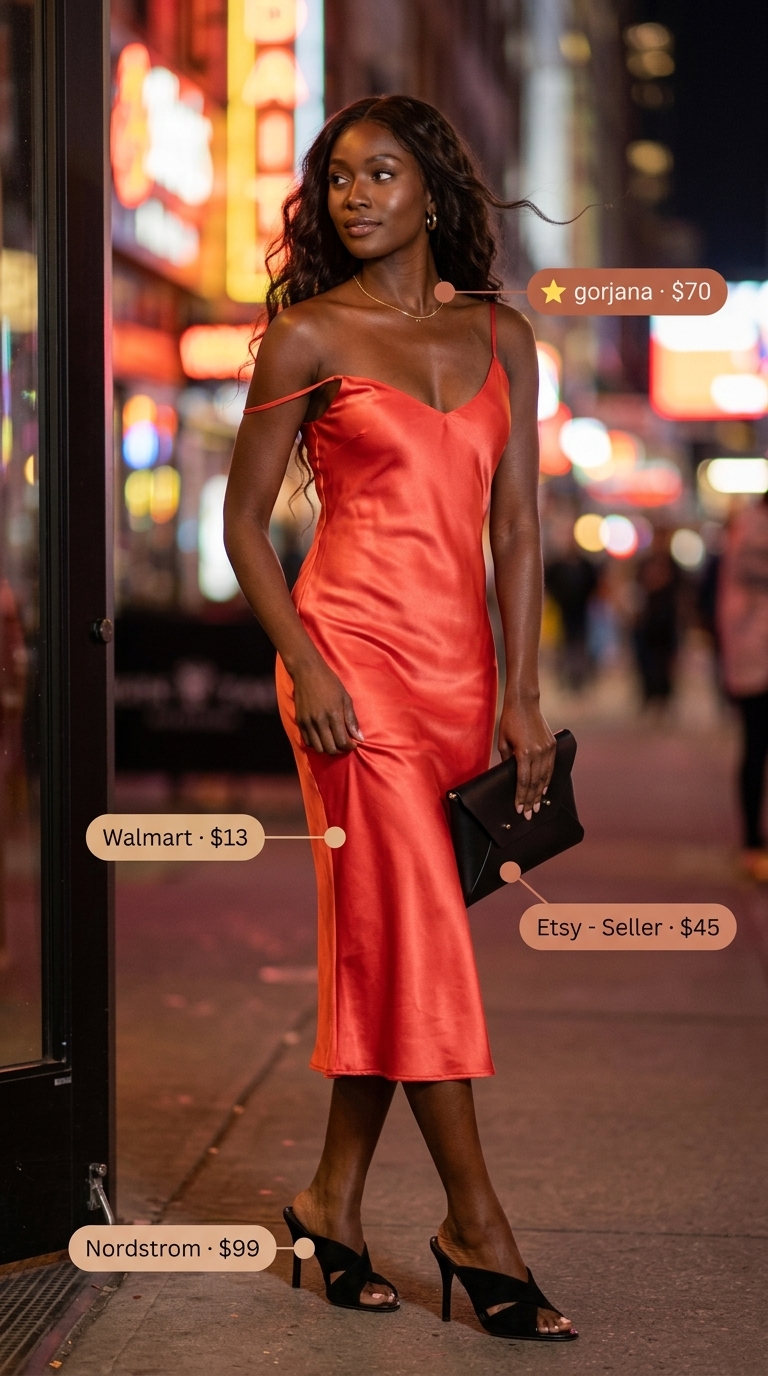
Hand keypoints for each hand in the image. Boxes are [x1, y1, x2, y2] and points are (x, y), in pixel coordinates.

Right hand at [292, 655, 363, 754]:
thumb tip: (359, 738)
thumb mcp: (345, 698)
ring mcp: (308, 722)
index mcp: (333, 714)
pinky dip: (317, 744)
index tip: (353, 744)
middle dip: (340, 750)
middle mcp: (319, 721)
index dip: (350, 746)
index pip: (342, 742)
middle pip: (330, 749)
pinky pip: (308, 742)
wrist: (307, 672)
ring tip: (334, 742)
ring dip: (328, 748)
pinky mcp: (300, 721)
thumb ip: (352, 720)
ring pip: (318, 748)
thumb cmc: (330, 683)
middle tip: (344, 744)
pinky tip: (323, 737)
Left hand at [497, 699, 554, 818]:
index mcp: (524, 752)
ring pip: (545, 777)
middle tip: (529, 815)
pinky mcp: (552, 745)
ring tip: (537, 806)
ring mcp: (548, 749)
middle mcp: (538, 752)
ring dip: (540, 793)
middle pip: (535, 783)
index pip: (523, 781)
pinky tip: (543, 790)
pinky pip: (550, 767)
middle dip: (531, 800)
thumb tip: (509, 777)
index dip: (521, 797)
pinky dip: (547, 780)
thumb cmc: (509, 721)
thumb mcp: (503, 742)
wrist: (525, 702)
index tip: (519, 809)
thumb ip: (506, 760)